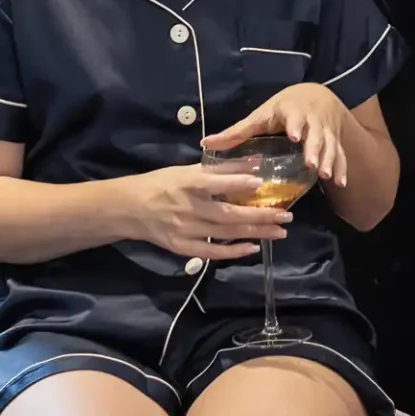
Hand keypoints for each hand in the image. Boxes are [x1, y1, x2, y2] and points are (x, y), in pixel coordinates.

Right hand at [114, 163, 291, 259]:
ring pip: (225, 234)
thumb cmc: (162, 183)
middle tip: (286, 216)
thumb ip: (222, 168)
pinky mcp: (181, 247)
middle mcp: (188, 208)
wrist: (128, 209)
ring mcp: (185, 230)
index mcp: (187, 184)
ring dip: (255, 233)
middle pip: (228, 215)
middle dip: (260, 216)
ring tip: (279, 232)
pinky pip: (211, 253)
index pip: (214, 183)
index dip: (236, 183)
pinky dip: (233, 252)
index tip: (260, 183)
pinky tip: (253, 249)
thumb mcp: (188, 170)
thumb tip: (256, 162)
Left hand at [204, 83, 352, 186]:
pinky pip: (341, 154)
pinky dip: (341, 168)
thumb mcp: (260, 116)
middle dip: (315, 149)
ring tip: (326, 176)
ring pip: (331, 145)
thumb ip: (237, 132)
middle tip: (312, 165)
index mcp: (292, 111)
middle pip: (316, 134)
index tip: (294, 136)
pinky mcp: (335, 140)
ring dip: (330, 160)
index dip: (296, 126)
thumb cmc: (281, 109)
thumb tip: (206, 144)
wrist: (315, 96)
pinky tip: (339, 182)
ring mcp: (326, 131)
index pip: (295, 117)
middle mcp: (312, 120)